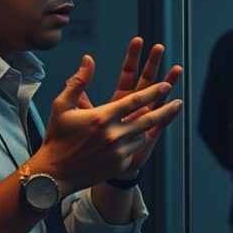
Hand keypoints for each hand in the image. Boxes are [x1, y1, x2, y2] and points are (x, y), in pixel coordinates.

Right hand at [32, 54, 183, 194]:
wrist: (54, 173)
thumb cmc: (57, 137)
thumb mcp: (62, 105)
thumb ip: (79, 81)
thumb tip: (89, 59)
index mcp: (102, 117)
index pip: (135, 100)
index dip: (153, 91)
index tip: (166, 84)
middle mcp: (113, 134)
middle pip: (148, 119)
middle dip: (165, 109)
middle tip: (178, 101)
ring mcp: (118, 151)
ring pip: (141, 134)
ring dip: (144, 127)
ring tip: (146, 121)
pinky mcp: (119, 164)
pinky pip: (133, 149)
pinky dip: (133, 142)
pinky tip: (126, 141)